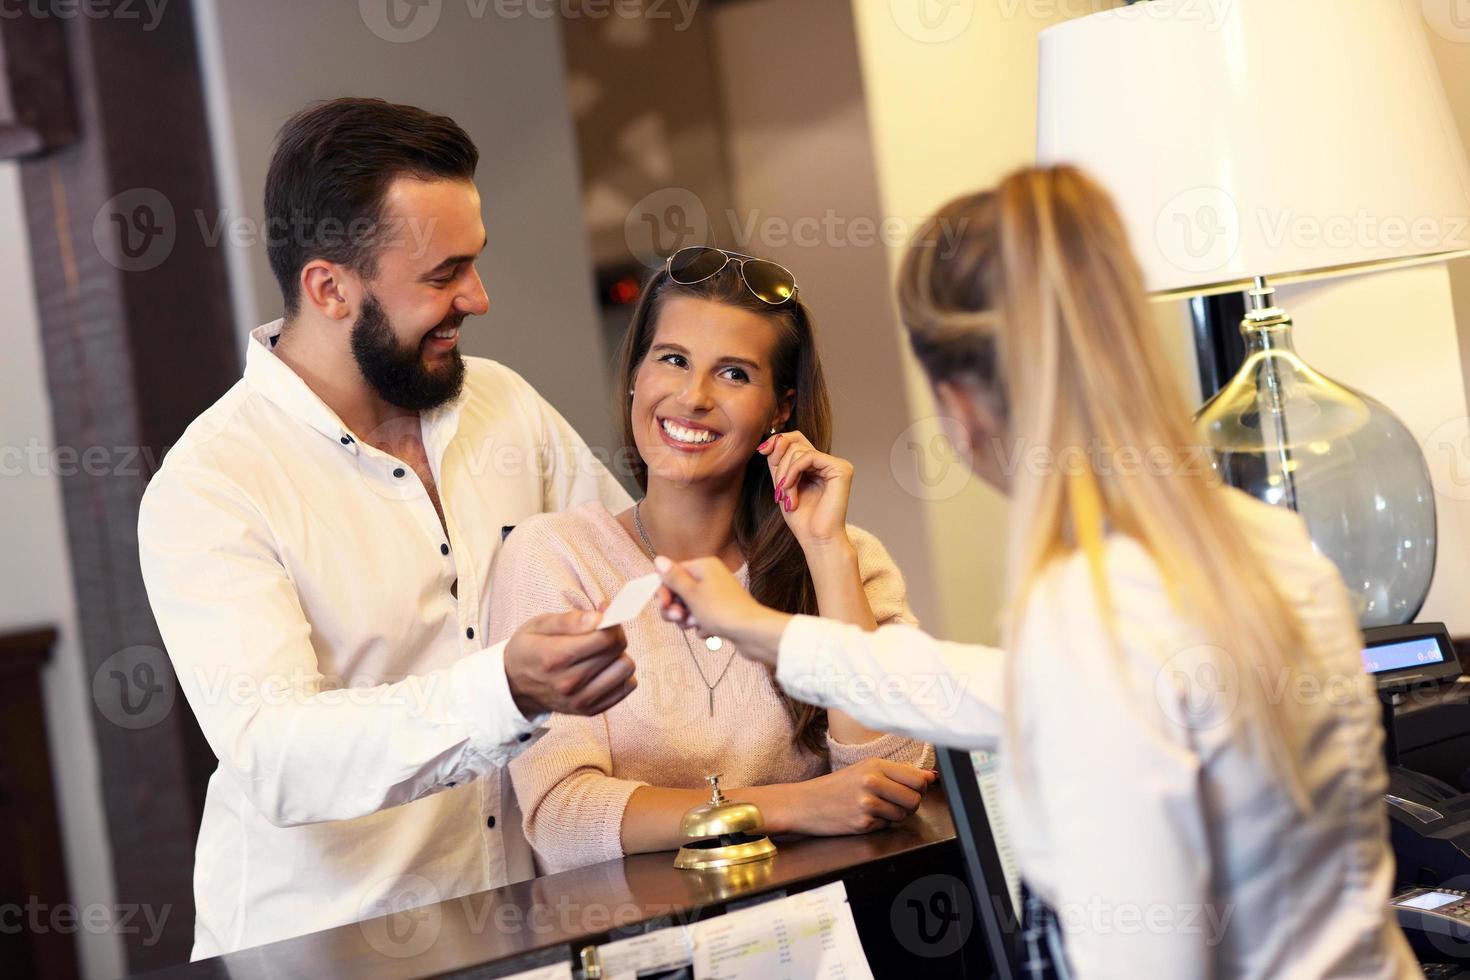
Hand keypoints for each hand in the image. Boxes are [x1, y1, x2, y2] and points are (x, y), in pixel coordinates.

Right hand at [504, 609, 634, 717]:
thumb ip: (570, 620)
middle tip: (601, 634)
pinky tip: (604, 669)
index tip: (603, 619)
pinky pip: (624, 688)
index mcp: (555, 657)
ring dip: (619, 657)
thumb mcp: (539, 625)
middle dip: (615, 637)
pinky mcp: (589, 711)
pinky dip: (619, 675)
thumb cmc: (529, 649)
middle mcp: (569, 682)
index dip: (611, 623)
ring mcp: (580, 700)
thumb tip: (599, 618)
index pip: (605, 639)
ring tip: (601, 653)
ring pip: (625, 671)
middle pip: (617, 652)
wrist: (513, 687)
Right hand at [652, 556, 788, 664]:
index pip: (673, 574)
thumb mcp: (691, 593)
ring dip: (687, 619)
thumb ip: (673, 577)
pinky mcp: (722, 611)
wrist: (752, 633)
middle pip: (679, 592)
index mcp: (703, 566)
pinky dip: (702, 626)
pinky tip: (710, 631)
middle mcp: (711, 577)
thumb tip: (659, 559)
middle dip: (675, 608)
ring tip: (696, 625)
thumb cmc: (722, 611)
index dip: (665, 592)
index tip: (664, 606)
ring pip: (689, 607)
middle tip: (679, 618)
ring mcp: (717, 595)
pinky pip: (702, 618)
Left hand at [759, 431, 852, 548]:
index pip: (795, 440)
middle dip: (779, 464)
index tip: (761, 451)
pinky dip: (793, 472)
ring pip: (799, 450)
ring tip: (786, 498)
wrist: (816, 539)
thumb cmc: (802, 519)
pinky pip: (809, 457)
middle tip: (778, 490)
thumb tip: (774, 439)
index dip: (777, 441)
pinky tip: (790, 489)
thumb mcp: (782, 484)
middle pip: (795, 442)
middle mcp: (828, 462)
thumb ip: (779, 461)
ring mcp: (837, 464)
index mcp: (816, 465)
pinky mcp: (842, 469)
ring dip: (785, 475)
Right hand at [780, 759, 936, 835]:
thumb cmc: (836, 786)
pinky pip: (886, 826)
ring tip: (875, 808)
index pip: (918, 779)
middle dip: (909, 804)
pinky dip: (879, 824)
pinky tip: (864, 816)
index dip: (920, 787)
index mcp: (875, 764)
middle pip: (915, 799)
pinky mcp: (863, 823)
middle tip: (893, 802)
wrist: (805, 803)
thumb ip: (898, 772)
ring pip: (903, 815)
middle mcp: (872, 781)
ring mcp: (867, 803)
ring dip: (894, 815)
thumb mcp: (864, 769)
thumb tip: (931, 777)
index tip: (913, 789)